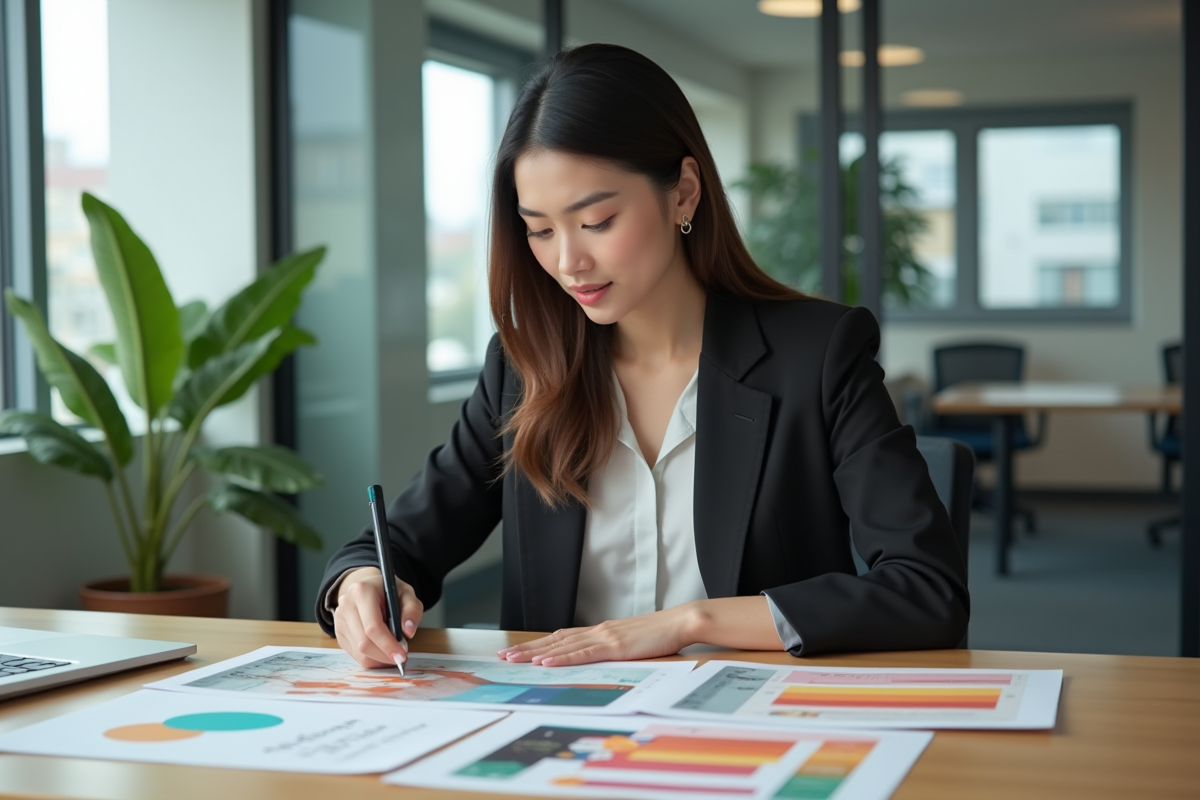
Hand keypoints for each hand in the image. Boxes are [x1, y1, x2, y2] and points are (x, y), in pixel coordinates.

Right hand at [333, 566, 422, 668]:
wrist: (368, 587)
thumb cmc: (389, 592)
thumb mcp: (407, 594)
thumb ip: (412, 610)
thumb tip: (408, 632)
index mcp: (363, 592)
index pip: (373, 626)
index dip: (388, 645)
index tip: (402, 656)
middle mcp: (347, 605)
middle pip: (364, 642)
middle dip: (384, 655)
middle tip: (401, 657)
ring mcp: (339, 619)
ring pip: (359, 651)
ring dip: (379, 658)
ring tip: (392, 652)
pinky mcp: (339, 632)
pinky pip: (355, 654)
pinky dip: (371, 658)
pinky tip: (382, 652)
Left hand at [496, 604, 699, 666]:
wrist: (679, 621)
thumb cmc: (660, 633)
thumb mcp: (631, 641)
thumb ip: (613, 648)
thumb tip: (599, 658)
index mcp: (600, 631)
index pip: (561, 638)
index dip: (537, 645)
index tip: (518, 652)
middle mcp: (597, 631)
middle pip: (554, 641)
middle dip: (527, 650)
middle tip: (503, 657)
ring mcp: (604, 637)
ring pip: (562, 647)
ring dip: (536, 654)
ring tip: (515, 660)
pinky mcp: (614, 646)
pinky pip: (583, 654)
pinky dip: (562, 659)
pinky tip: (546, 664)